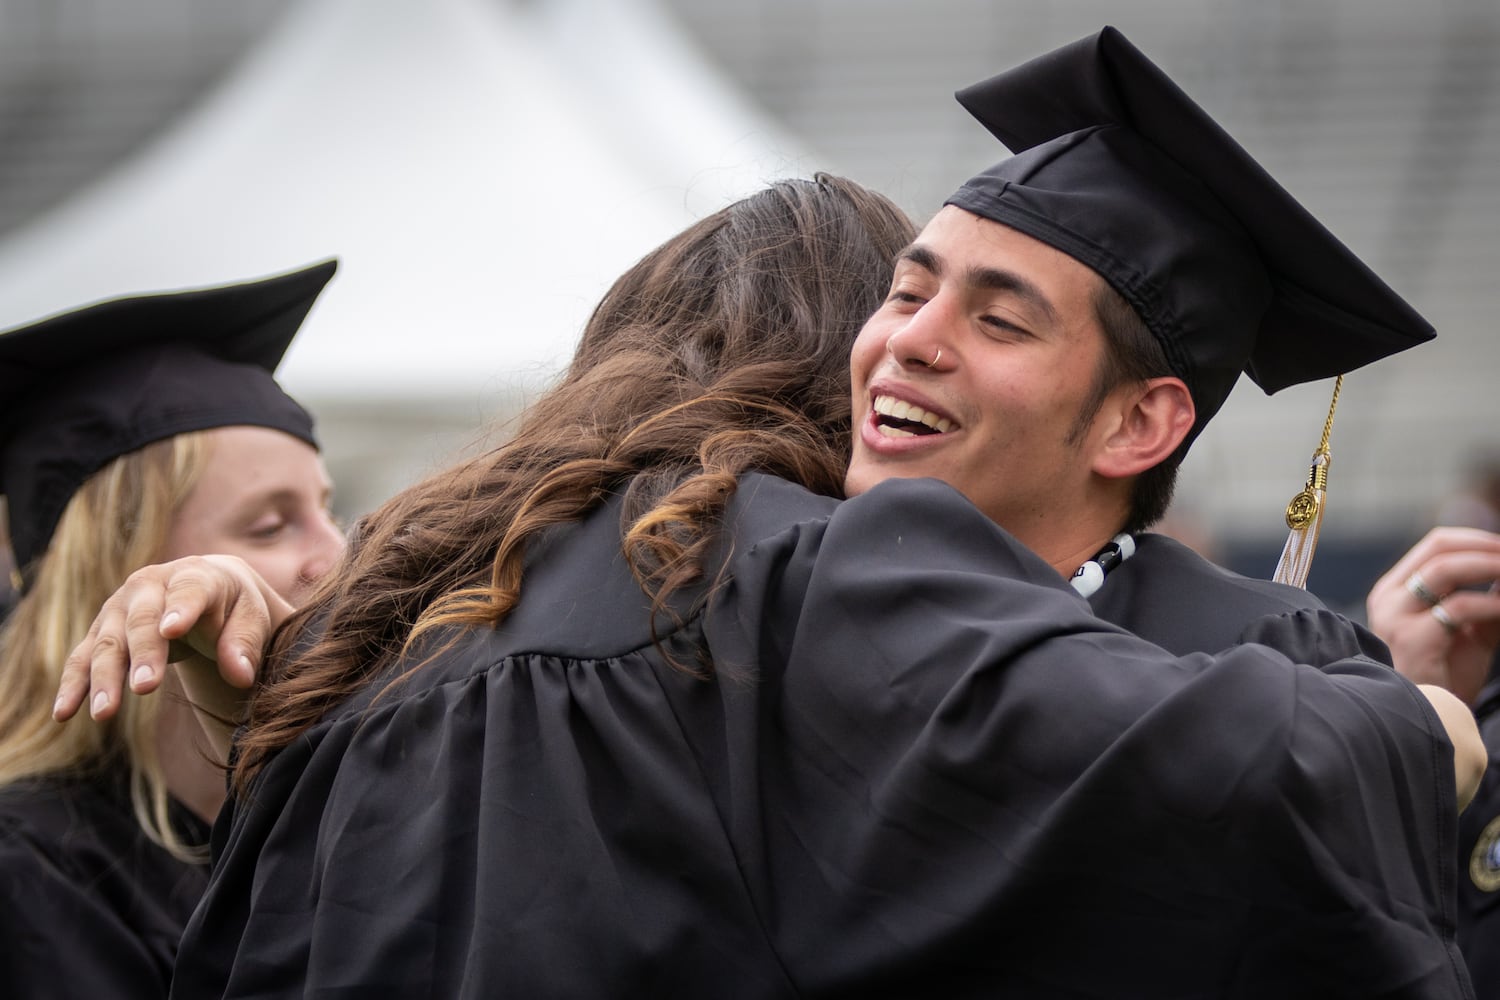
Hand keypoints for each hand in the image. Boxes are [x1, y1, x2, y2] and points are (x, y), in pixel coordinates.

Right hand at [53, 555, 292, 732]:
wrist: (206, 590)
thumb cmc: (235, 606)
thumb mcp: (252, 618)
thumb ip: (245, 644)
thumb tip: (240, 675)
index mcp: (195, 575)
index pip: (189, 590)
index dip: (181, 609)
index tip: (172, 629)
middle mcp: (150, 585)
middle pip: (142, 620)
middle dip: (142, 653)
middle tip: (145, 688)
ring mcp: (120, 607)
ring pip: (108, 642)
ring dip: (104, 677)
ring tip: (105, 713)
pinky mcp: (102, 631)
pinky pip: (83, 658)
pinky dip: (73, 686)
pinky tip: (63, 713)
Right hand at [1367, 527, 1499, 704]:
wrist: (1424, 719)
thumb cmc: (1443, 676)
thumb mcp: (1466, 631)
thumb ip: (1486, 601)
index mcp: (1396, 591)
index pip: (1434, 545)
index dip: (1477, 540)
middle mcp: (1389, 597)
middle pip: (1439, 549)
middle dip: (1487, 547)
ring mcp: (1395, 617)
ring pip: (1445, 569)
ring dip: (1491, 565)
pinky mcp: (1412, 638)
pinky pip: (1458, 607)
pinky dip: (1492, 603)